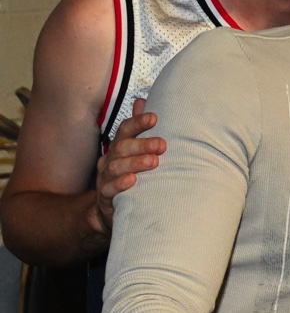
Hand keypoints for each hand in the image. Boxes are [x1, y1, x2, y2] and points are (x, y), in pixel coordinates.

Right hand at [91, 99, 164, 234]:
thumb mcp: (132, 153)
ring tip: (153, 161)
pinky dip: (121, 183)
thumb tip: (142, 101)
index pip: (125, 130)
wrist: (108, 211)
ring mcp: (105, 178)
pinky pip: (110, 189)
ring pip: (116, 167)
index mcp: (119, 148)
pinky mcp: (105, 196)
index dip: (138, 122)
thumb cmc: (127, 178)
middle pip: (123, 147)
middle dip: (142, 144)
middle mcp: (110, 160)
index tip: (154, 117)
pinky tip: (133, 180)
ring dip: (135, 163)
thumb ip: (138, 129)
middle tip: (162, 144)